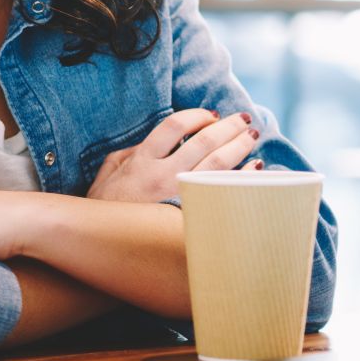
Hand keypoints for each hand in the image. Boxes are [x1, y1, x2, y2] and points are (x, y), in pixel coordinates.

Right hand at [87, 108, 262, 202]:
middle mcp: (163, 177)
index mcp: (142, 161)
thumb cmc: (106, 207)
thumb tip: (159, 139)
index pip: (175, 126)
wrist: (104, 246)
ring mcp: (179, 198)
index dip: (197, 115)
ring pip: (218, 165)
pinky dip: (243, 177)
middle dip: (228, 127)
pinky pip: (224, 192)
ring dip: (239, 146)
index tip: (211, 114)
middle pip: (204, 142)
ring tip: (252, 135)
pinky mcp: (191, 217)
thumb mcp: (110, 170)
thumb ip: (133, 150)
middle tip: (244, 118)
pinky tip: (255, 167)